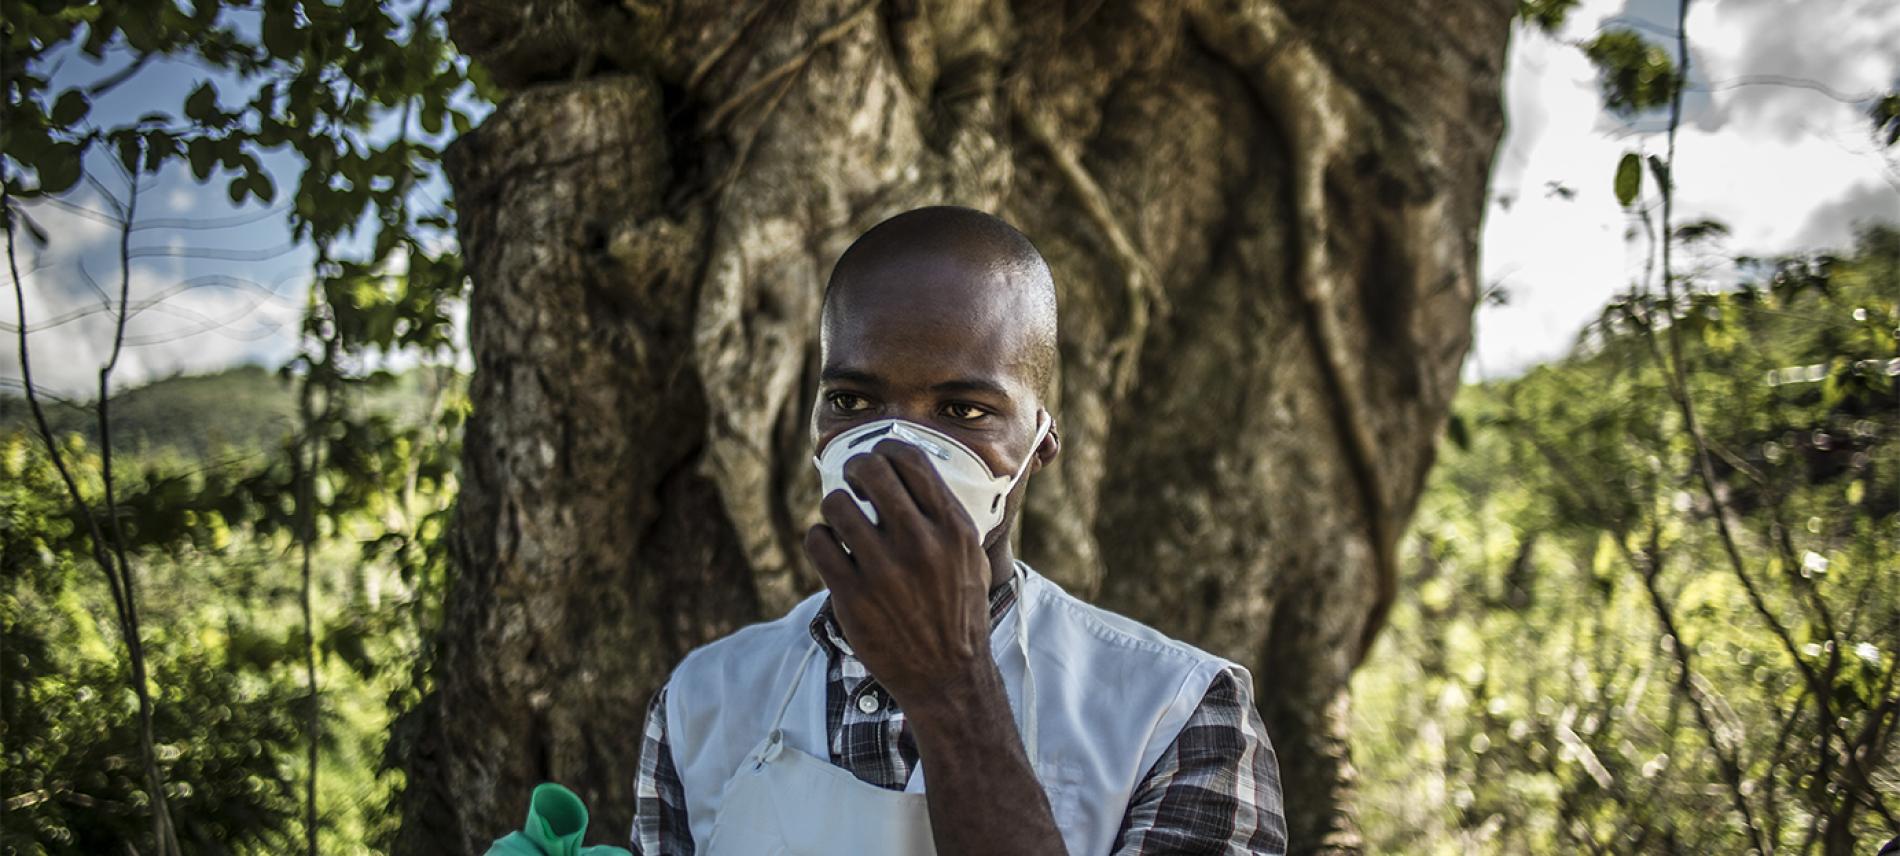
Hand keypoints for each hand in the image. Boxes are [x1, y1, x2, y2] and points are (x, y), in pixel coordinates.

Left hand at [802, 438, 996, 710]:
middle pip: (870, 470)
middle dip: (855, 469)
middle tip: (855, 486)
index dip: (885, 449)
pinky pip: (818, 541)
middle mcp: (921, 543)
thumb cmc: (958, 612)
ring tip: (843, 523)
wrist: (948, 676)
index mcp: (953, 528)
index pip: (910, 458)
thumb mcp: (970, 558)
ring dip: (835, 508)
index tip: (878, 462)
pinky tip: (833, 550)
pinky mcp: (852, 596)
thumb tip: (911, 471)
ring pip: (836, 504)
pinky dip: (820, 539)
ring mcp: (884, 570)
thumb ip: (945, 515)